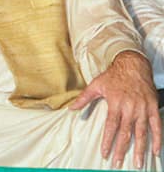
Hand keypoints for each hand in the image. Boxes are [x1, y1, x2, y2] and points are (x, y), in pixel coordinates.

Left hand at [69, 50, 160, 168]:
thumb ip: (84, 99)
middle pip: (125, 133)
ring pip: (141, 133)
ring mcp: (142, 109)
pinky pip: (156, 126)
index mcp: (115, 103)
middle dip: (121, 150)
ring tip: (137, 163)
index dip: (108, 141)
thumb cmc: (113, 75)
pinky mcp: (152, 108)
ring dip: (139, 149)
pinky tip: (155, 151)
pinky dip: (157, 139)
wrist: (133, 64)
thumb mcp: (96, 85)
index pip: (111, 127)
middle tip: (118, 163)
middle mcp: (130, 108)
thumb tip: (71, 108)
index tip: (105, 153)